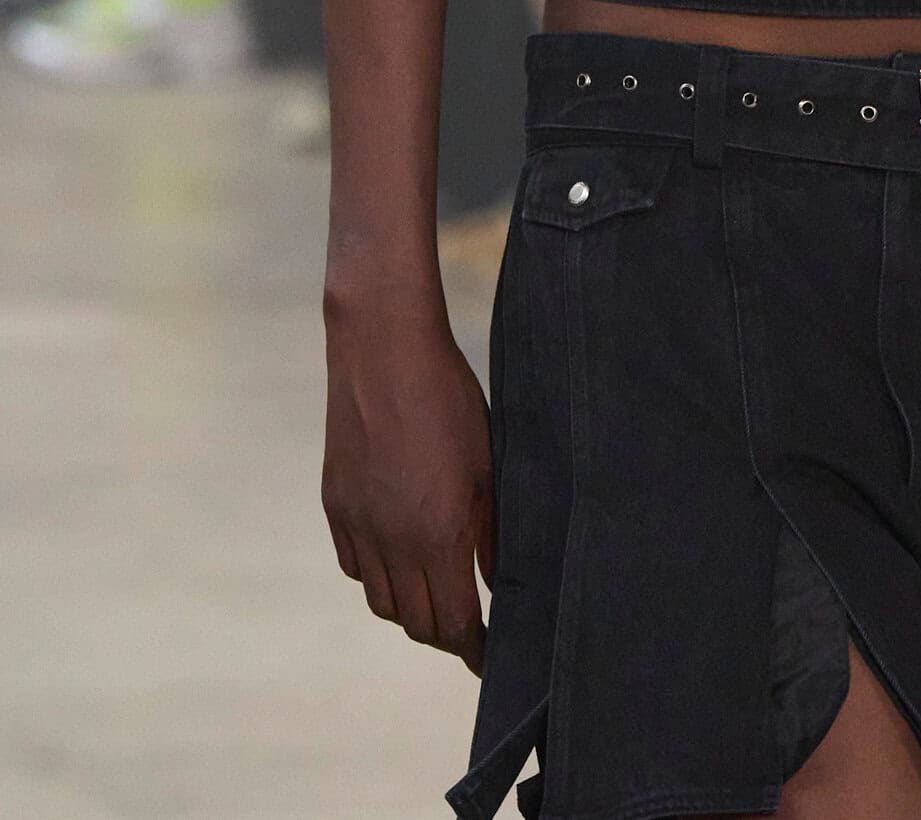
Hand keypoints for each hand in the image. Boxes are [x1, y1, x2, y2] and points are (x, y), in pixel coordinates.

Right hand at [322, 305, 494, 673]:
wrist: (382, 349)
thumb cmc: (447, 399)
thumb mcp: (487, 465)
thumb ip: (492, 532)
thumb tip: (500, 582)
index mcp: (436, 536)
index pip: (455, 624)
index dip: (475, 649)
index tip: (492, 657)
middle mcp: (391, 543)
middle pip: (415, 623)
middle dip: (446, 635)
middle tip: (470, 630)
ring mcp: (357, 525)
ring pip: (381, 602)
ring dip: (410, 610)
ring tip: (435, 597)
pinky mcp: (335, 505)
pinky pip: (355, 565)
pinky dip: (377, 576)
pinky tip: (397, 558)